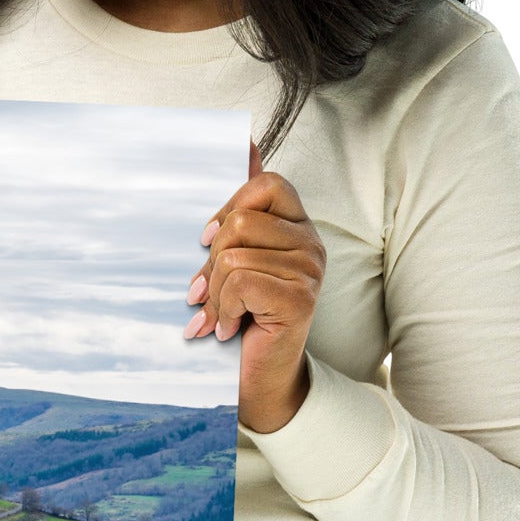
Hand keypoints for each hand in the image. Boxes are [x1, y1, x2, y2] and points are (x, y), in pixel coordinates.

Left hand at [183, 140, 325, 433]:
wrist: (259, 379)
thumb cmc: (243, 316)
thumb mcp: (233, 257)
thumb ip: (240, 206)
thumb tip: (244, 140)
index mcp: (296, 226)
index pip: (264, 184)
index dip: (228, 208)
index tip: (207, 242)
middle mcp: (311, 242)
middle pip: (241, 221)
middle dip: (211, 261)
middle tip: (207, 292)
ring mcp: (310, 270)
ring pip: (235, 255)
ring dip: (215, 293)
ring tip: (220, 315)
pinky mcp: (300, 298)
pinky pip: (241, 281)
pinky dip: (222, 309)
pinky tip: (228, 328)